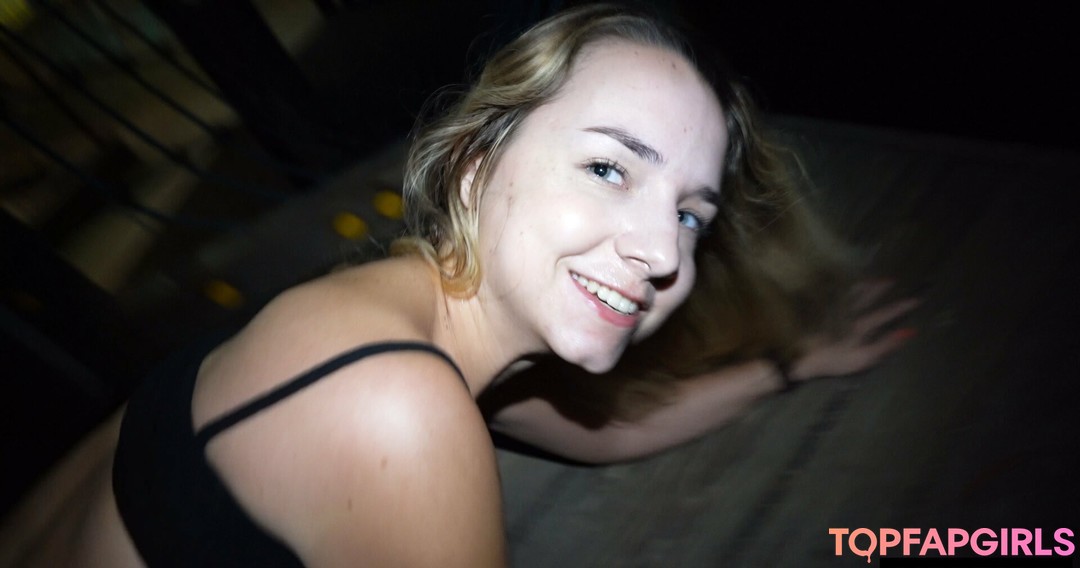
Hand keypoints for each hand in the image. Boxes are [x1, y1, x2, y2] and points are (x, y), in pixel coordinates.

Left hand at [787, 280, 918, 381]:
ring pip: (848, 293)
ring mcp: (831, 311)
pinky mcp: (816, 312)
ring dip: (861, 286)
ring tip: (870, 279)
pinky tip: (838, 287)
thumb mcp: (864, 357)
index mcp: (860, 325)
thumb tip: (909, 331)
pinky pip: (831, 295)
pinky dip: (839, 289)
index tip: (916, 299)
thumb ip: (886, 344)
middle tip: (890, 280)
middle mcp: (846, 313)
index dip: (901, 308)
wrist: (799, 355)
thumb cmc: (833, 360)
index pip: (884, 314)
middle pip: (866, 298)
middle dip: (880, 290)